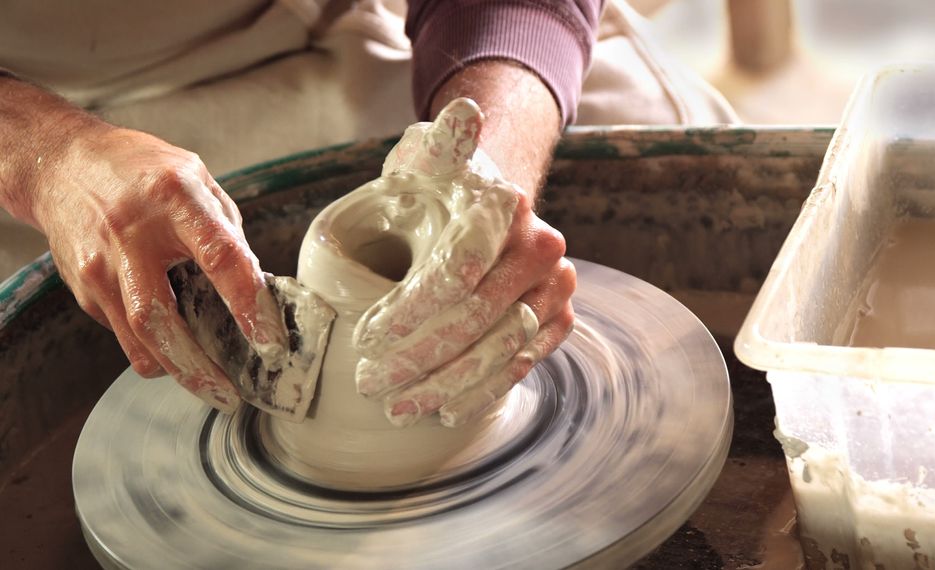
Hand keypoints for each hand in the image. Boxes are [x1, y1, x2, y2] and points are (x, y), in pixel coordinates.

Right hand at [31, 124, 286, 410]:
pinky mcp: (84, 287)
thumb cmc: (142, 171)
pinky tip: (174, 349)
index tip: (269, 339)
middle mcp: (131, 235)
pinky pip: (123, 331)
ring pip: (136, 337)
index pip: (220, 257)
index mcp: (175, 198)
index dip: (248, 303)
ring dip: (176, 370)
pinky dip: (152, 347)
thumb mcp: (198, 181)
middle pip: (160, 317)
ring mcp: (100, 265)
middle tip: (229, 394)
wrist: (63, 164)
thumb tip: (257, 288)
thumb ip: (227, 233)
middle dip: (197, 366)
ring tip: (210, 387)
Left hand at [351, 99, 575, 426]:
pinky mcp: (560, 319)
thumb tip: (462, 116)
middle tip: (369, 381)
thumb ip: (441, 143)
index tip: (364, 337)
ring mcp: (556, 288)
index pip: (458, 270)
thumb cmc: (447, 189)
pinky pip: (522, 366)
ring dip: (445, 387)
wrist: (497, 207)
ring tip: (397, 407)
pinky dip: (481, 392)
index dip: (409, 311)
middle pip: (476, 319)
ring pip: (500, 351)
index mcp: (505, 207)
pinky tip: (442, 410)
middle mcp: (542, 248)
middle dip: (417, 358)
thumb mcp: (433, 159)